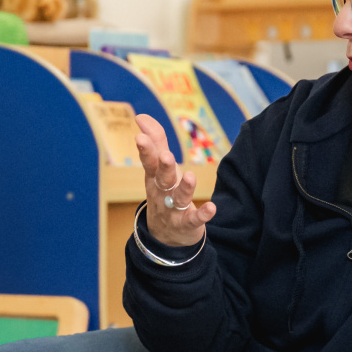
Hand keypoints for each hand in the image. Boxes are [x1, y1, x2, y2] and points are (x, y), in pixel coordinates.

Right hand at [134, 113, 215, 247]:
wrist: (166, 235)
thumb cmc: (164, 192)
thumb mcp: (158, 168)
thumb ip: (154, 141)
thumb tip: (141, 116)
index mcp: (154, 178)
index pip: (149, 162)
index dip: (146, 150)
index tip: (140, 137)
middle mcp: (162, 193)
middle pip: (162, 179)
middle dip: (164, 168)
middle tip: (166, 156)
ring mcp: (173, 210)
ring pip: (178, 199)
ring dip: (184, 188)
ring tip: (190, 176)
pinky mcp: (187, 224)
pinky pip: (194, 220)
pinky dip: (202, 214)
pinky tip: (211, 207)